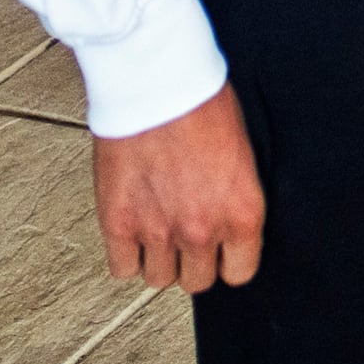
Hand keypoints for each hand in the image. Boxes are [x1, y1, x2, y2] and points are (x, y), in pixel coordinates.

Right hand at [97, 87, 264, 291]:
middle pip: (198, 281)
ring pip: (159, 279)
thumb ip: (235, 197)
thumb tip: (228, 219)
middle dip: (193, 259)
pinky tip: (132, 231)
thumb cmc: (202, 103)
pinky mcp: (119, 225)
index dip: (228, 259)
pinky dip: (126, 254)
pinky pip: (123, 269)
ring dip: (159, 258)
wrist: (157, 82)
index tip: (221, 248)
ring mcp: (158, 232)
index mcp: (243, 212)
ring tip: (158, 228)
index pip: (240, 272)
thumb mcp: (244, 154)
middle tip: (186, 233)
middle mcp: (203, 230)